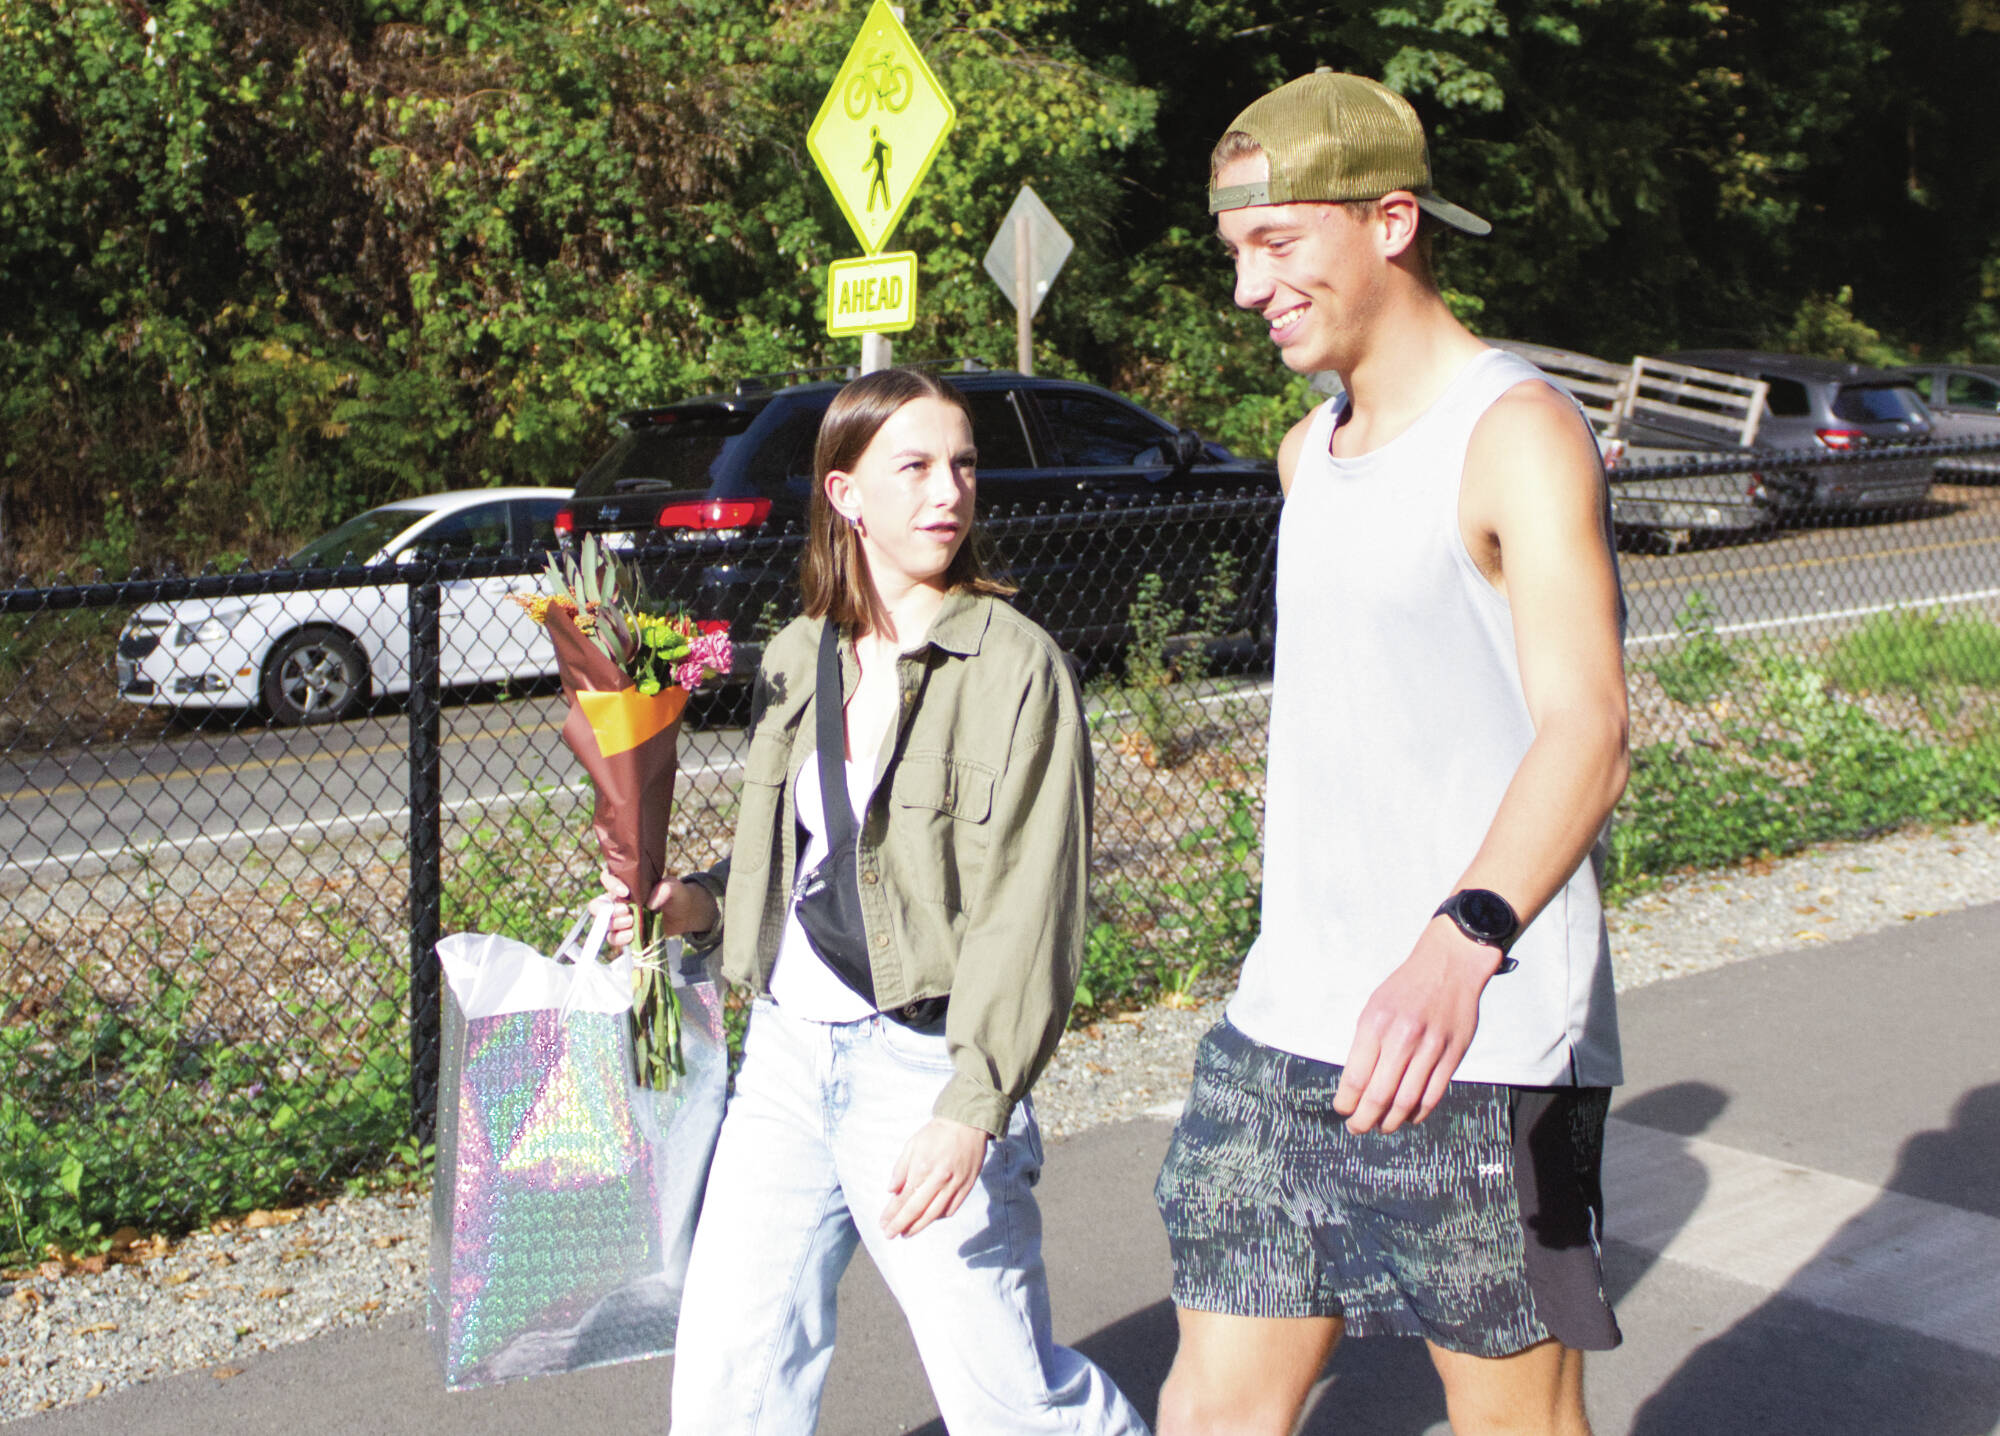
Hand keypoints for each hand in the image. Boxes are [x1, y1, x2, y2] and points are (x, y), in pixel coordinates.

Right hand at [598, 865, 718, 948]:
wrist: (684, 913)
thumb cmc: (675, 894)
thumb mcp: (673, 886)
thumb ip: (665, 888)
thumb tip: (650, 902)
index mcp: (626, 884)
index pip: (607, 879)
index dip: (610, 884)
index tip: (626, 891)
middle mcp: (619, 901)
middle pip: (597, 906)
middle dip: (606, 910)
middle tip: (625, 910)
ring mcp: (621, 919)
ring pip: (604, 923)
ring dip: (615, 924)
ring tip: (631, 922)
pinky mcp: (627, 933)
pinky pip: (614, 938)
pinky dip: (619, 938)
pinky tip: (631, 935)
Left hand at [881, 1118, 989, 1238]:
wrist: (967, 1123)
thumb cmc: (936, 1133)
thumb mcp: (912, 1145)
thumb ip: (900, 1169)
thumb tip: (891, 1191)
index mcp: (923, 1167)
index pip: (904, 1198)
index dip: (892, 1213)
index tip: (883, 1223)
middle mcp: (939, 1179)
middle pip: (917, 1210)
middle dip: (901, 1224)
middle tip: (890, 1234)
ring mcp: (955, 1184)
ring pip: (934, 1214)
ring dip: (918, 1226)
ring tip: (906, 1233)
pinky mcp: (967, 1186)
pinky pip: (951, 1209)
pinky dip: (939, 1217)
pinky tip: (929, 1219)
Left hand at [1333, 918, 1505, 1134]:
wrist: (1450, 965)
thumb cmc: (1406, 987)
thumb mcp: (1375, 1006)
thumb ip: (1366, 1044)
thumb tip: (1355, 1085)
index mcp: (1376, 1024)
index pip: (1355, 1077)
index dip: (1346, 1103)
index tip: (1342, 1111)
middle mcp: (1402, 1038)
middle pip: (1379, 1095)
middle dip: (1364, 1120)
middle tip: (1357, 1128)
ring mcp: (1431, 1048)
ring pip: (1407, 1101)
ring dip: (1391, 1122)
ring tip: (1382, 1127)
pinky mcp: (1453, 1054)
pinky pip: (1433, 1094)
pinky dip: (1418, 1113)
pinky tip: (1409, 1117)